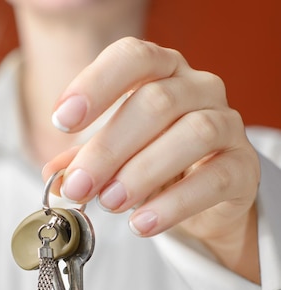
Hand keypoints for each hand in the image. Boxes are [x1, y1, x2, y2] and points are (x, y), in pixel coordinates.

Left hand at [43, 37, 260, 281]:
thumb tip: (53, 176)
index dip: (96, 84)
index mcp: (163, 73)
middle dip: (109, 148)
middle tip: (79, 186)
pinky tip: (142, 223)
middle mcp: (199, 89)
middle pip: (156, 103)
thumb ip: (85, 162)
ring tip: (110, 203)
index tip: (62, 121)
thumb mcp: (116, 159)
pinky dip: (173, 205)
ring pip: (191, 135)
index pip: (133, 58)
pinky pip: (213, 179)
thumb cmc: (157, 166)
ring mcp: (227, 125)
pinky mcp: (242, 168)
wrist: (206, 199)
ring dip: (142, 172)